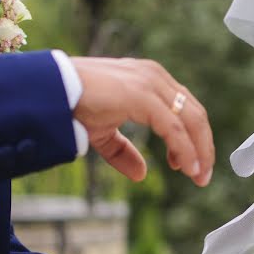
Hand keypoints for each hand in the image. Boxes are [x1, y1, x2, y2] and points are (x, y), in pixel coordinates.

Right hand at [72, 57, 214, 186]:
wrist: (50, 92)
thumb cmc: (73, 106)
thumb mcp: (103, 135)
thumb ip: (123, 152)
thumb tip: (142, 174)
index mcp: (150, 80)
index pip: (185, 109)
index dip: (194, 139)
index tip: (190, 166)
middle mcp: (154, 77)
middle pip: (195, 114)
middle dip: (203, 147)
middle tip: (202, 176)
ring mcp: (150, 83)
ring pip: (191, 120)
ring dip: (199, 151)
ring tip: (199, 176)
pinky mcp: (142, 95)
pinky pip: (173, 127)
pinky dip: (185, 149)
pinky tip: (187, 168)